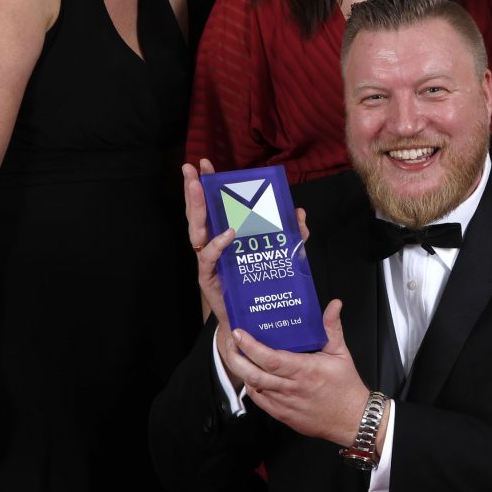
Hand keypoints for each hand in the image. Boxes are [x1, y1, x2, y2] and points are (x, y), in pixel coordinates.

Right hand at [183, 161, 308, 371]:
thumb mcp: (281, 257)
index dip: (209, 186)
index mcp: (226, 238)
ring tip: (198, 190)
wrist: (253, 327)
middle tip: (192, 169)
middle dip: (195, 190)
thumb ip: (290, 237)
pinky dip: (217, 244)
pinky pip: (209, 259)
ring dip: (197, 209)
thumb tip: (299, 213)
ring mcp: (209, 263)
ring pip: (197, 231)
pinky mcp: (210, 280)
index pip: (215, 207)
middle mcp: (213, 247)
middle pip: (200, 214)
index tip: (205, 164)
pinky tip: (227, 233)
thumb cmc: (262, 290)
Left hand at [226, 300, 366, 445]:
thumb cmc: (346, 387)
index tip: (239, 334)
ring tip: (236, 355)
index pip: (271, 359)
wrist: (352, 419)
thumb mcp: (341, 353)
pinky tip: (251, 375)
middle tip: (229, 343)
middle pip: (254, 374)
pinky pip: (260, 400)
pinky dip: (252, 386)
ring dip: (242, 371)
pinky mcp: (282, 415)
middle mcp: (292, 388)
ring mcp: (285, 404)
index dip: (251, 347)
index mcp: (305, 371)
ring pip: (254, 387)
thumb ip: (332, 327)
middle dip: (236, 358)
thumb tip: (333, 305)